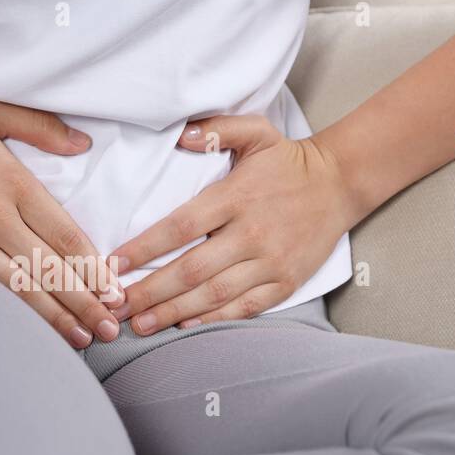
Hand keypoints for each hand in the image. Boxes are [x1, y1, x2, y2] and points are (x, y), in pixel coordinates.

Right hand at [0, 91, 124, 346]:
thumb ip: (37, 127)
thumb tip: (82, 143)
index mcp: (13, 178)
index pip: (66, 234)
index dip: (94, 267)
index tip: (113, 289)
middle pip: (51, 267)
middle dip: (86, 302)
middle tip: (110, 330)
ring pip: (21, 285)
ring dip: (55, 317)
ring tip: (81, 340)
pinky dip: (10, 312)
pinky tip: (28, 331)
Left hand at [107, 115, 356, 334]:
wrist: (341, 184)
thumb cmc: (288, 161)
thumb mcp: (257, 132)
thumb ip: (217, 128)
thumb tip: (179, 134)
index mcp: (236, 197)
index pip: (180, 226)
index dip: (144, 247)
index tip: (114, 263)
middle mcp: (251, 233)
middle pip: (191, 270)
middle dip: (150, 292)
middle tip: (118, 307)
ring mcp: (270, 261)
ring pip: (214, 294)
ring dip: (174, 312)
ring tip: (142, 324)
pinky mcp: (286, 281)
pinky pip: (245, 306)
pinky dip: (214, 318)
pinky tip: (186, 325)